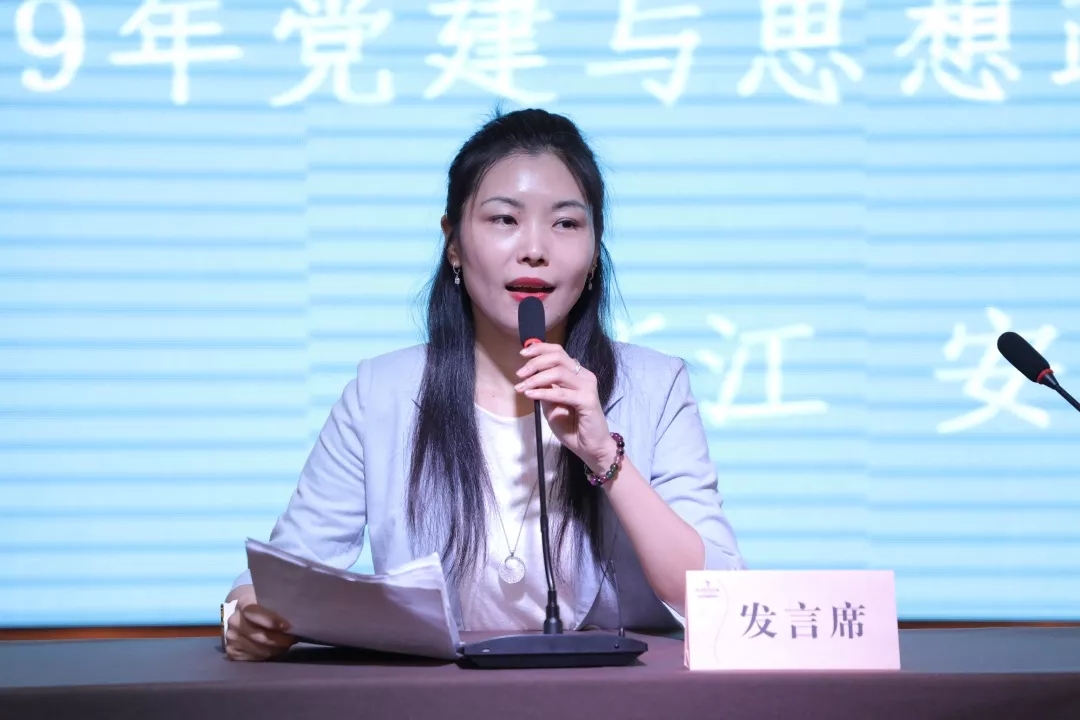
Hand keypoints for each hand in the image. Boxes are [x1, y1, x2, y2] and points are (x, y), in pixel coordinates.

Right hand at [224, 585, 296, 661]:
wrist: (235, 612)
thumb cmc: (257, 603)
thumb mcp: (264, 597)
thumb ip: (276, 605)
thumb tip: (296, 616)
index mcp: (243, 603)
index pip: (256, 613)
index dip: (272, 621)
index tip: (288, 626)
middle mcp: (234, 622)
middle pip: (260, 636)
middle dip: (280, 640)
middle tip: (294, 638)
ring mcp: (231, 638)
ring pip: (260, 650)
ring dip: (276, 649)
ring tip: (286, 644)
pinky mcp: (232, 652)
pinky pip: (254, 658)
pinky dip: (267, 655)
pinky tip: (274, 649)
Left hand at [514, 342, 617, 475]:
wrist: (590, 448)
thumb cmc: (572, 427)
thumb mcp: (552, 405)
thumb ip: (544, 389)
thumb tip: (529, 376)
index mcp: (577, 374)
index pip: (558, 352)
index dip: (540, 349)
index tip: (523, 353)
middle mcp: (584, 376)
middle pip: (558, 358)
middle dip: (535, 363)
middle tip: (520, 374)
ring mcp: (588, 387)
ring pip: (559, 372)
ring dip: (536, 378)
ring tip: (522, 387)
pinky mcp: (588, 400)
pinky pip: (562, 393)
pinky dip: (544, 392)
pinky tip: (531, 395)